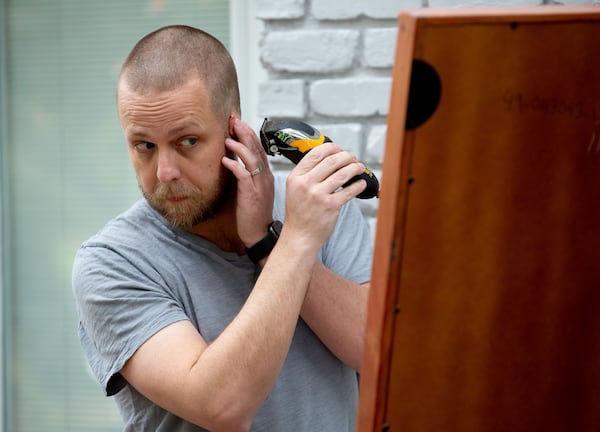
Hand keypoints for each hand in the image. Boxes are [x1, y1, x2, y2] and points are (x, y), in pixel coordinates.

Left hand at [222, 116, 274, 246]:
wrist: (259, 233)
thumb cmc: (253, 213)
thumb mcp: (252, 190)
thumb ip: (246, 175)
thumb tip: (234, 161)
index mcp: (265, 175)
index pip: (259, 149)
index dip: (249, 135)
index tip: (238, 123)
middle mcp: (265, 177)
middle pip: (257, 149)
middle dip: (245, 133)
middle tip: (235, 120)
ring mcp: (260, 185)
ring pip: (252, 159)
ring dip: (240, 147)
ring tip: (229, 137)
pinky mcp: (252, 194)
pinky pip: (244, 176)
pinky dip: (235, 166)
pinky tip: (225, 160)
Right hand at [283, 142, 366, 250]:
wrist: (300, 236)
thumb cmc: (299, 213)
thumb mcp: (294, 189)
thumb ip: (307, 174)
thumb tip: (329, 159)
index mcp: (296, 177)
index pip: (315, 154)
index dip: (331, 148)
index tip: (339, 149)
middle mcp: (306, 184)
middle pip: (331, 161)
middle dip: (347, 156)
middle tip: (353, 158)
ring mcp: (318, 195)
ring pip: (343, 173)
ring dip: (355, 168)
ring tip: (359, 168)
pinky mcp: (330, 206)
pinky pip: (349, 190)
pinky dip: (358, 185)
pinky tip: (361, 183)